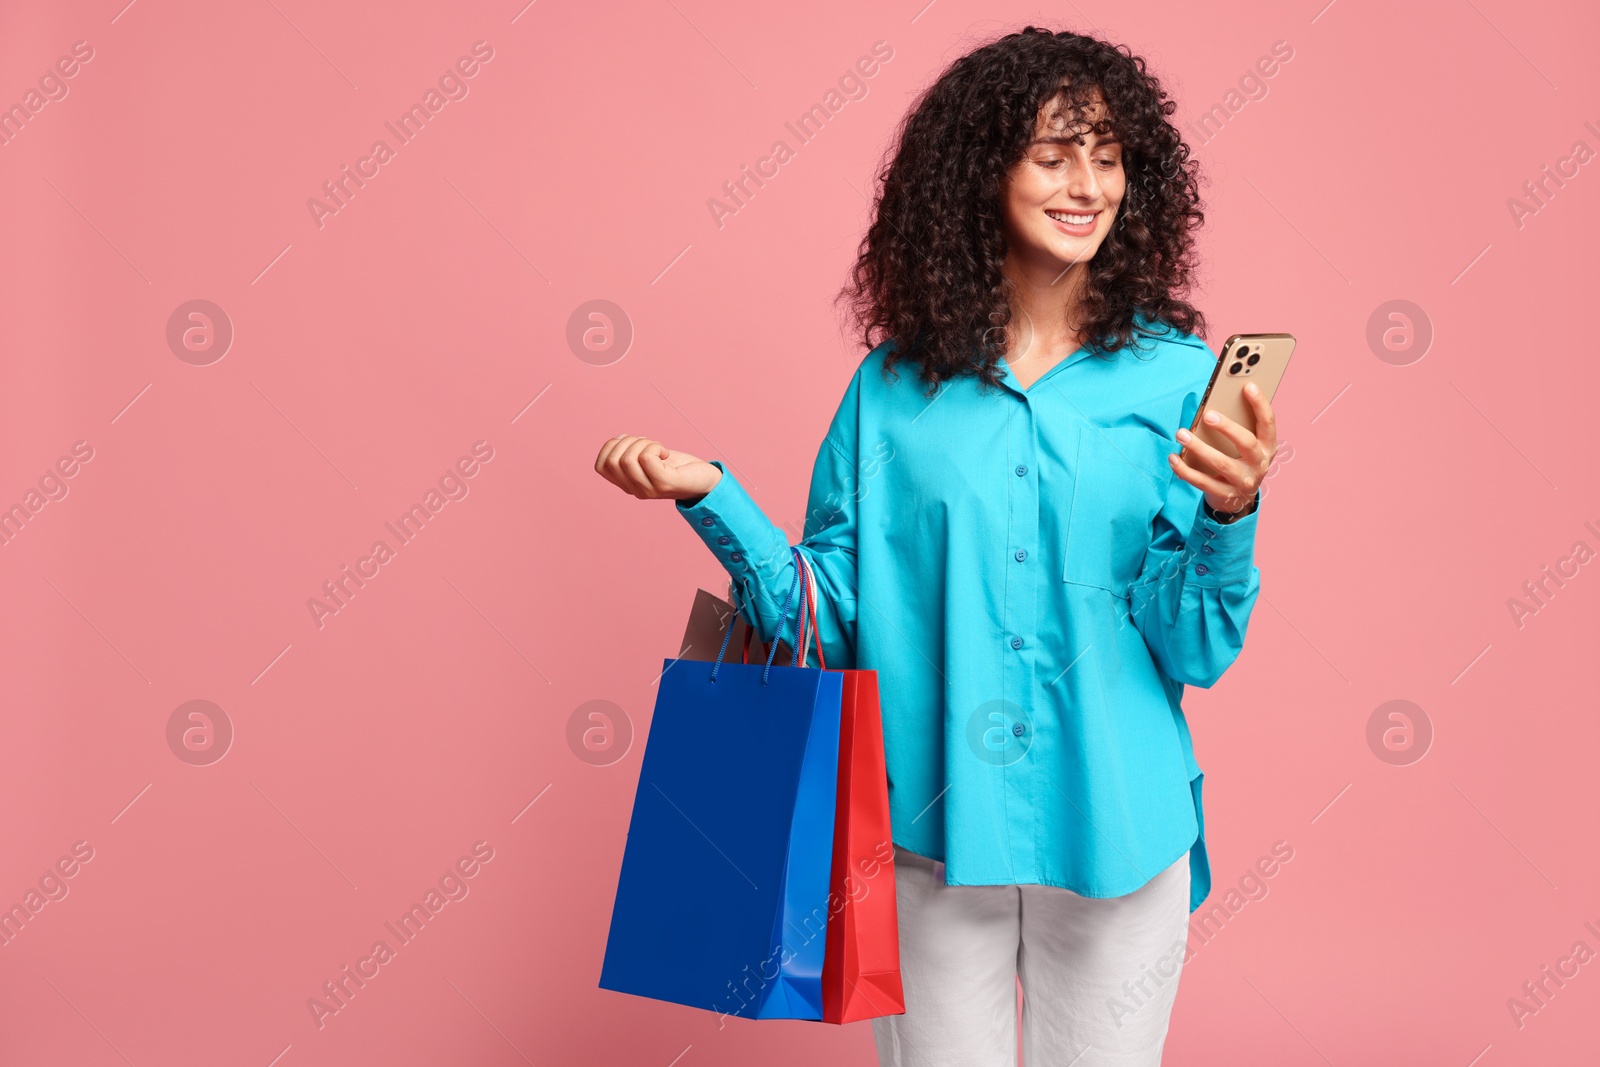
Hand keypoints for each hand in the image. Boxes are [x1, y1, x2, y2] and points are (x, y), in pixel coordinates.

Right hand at [594, 434, 722, 500]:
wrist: (705, 480)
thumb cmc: (678, 466)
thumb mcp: (649, 457)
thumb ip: (631, 450)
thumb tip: (618, 439)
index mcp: (627, 484)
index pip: (600, 467)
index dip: (609, 447)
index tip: (630, 442)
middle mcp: (634, 490)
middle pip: (613, 460)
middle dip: (628, 442)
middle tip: (648, 443)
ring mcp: (648, 489)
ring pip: (627, 459)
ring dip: (643, 443)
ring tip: (658, 447)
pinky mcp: (664, 484)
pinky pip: (646, 458)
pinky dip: (655, 447)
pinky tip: (665, 453)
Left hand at [1170, 383, 1276, 515]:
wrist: (1237, 500)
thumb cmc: (1239, 461)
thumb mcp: (1245, 445)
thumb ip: (1237, 424)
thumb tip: (1211, 403)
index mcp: (1267, 446)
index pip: (1268, 423)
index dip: (1260, 404)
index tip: (1248, 386)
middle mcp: (1259, 464)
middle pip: (1246, 443)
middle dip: (1227, 427)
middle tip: (1207, 415)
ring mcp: (1243, 481)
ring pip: (1221, 463)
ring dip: (1199, 447)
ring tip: (1181, 434)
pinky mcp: (1225, 494)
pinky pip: (1202, 481)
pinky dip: (1185, 470)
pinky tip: (1173, 458)